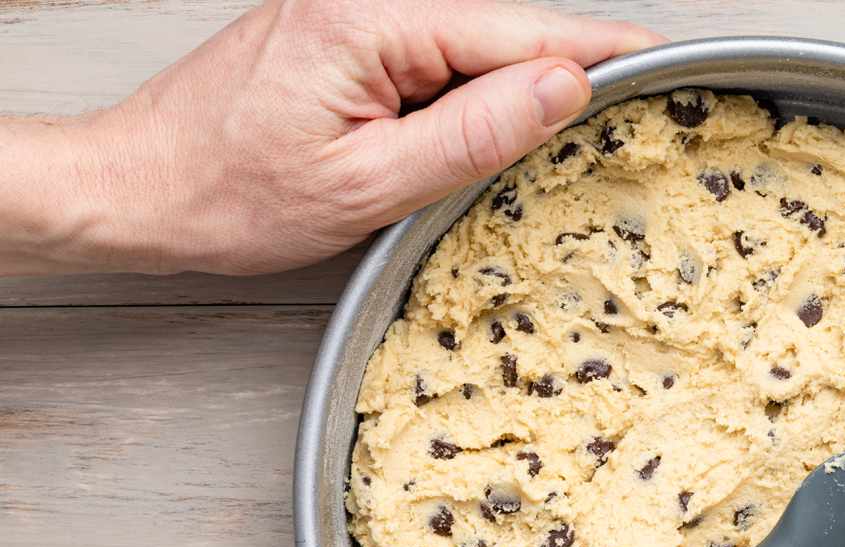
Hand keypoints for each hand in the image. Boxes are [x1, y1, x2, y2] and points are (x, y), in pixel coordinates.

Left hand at [0, 0, 662, 275]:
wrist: (139, 189)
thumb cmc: (227, 193)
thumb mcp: (366, 182)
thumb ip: (473, 132)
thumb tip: (562, 86)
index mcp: (370, 19)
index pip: (520, 29)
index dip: (603, 51)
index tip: (669, 60)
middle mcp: (365, 1)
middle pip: (504, 32)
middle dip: (575, 69)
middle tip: (649, 101)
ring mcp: (355, 18)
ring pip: (474, 50)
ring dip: (528, 88)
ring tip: (592, 124)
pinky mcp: (348, 44)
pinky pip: (438, 62)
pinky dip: (480, 96)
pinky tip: (509, 128)